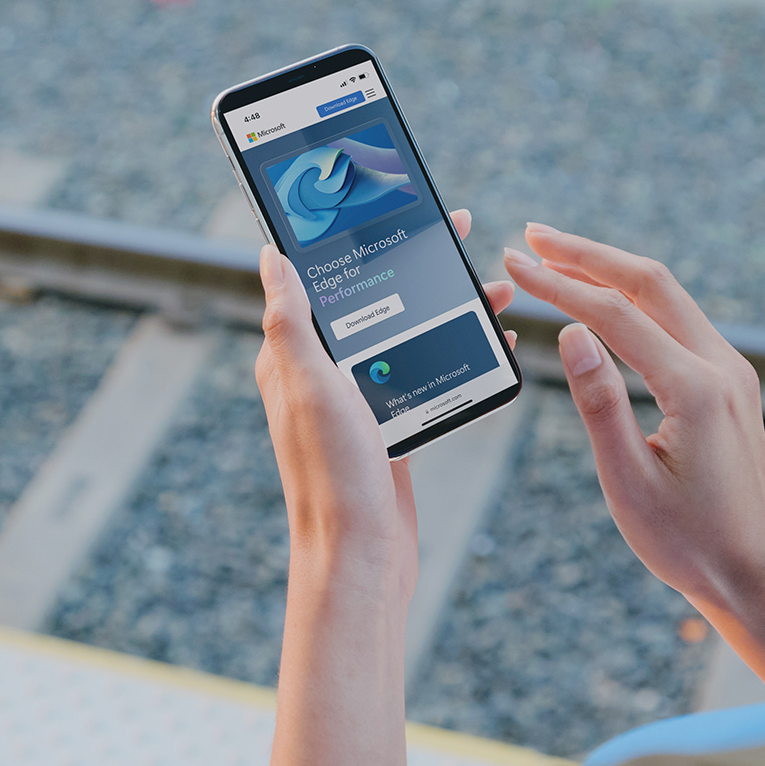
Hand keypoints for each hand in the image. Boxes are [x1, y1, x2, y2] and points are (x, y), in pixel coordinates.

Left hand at [253, 209, 514, 594]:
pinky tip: (492, 341)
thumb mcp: (308, 385)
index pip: (326, 278)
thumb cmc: (330, 476)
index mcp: (294, 358)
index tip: (400, 205)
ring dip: (448, 307)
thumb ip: (290, 320)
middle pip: (375, 300)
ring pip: (407, 335)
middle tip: (461, 233)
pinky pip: (426, 376)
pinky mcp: (389, 430)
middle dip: (418, 265)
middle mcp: (321, 376)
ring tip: (494, 288)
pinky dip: (457, 353)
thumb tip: (271, 255)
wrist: (361, 560)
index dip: (358, 237)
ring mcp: (358, 404)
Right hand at [502, 223, 764, 695]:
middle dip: (587, 253)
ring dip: (611, 271)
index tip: (514, 263)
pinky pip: (679, 321)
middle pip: (650, 282)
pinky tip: (605, 299)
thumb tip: (570, 334)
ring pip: (668, 296)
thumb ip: (598, 403)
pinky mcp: (731, 384)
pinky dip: (635, 299)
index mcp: (695, 390)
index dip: (559, 285)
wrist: (754, 575)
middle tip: (532, 235)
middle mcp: (723, 368)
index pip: (614, 315)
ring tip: (558, 256)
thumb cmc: (687, 541)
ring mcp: (733, 372)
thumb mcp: (627, 481)